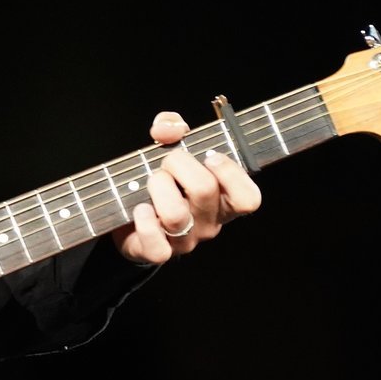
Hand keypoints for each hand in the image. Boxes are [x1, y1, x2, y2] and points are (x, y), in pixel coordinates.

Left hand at [113, 111, 262, 266]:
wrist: (132, 217)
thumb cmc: (162, 181)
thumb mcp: (170, 147)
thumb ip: (171, 127)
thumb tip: (169, 129)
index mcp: (222, 200)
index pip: (248, 198)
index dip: (231, 174)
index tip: (210, 157)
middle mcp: (208, 222)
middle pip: (205, 190)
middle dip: (179, 163)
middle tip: (167, 162)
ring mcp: (184, 240)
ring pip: (176, 214)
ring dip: (157, 186)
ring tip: (150, 181)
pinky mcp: (156, 252)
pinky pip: (156, 246)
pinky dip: (145, 223)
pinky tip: (140, 209)